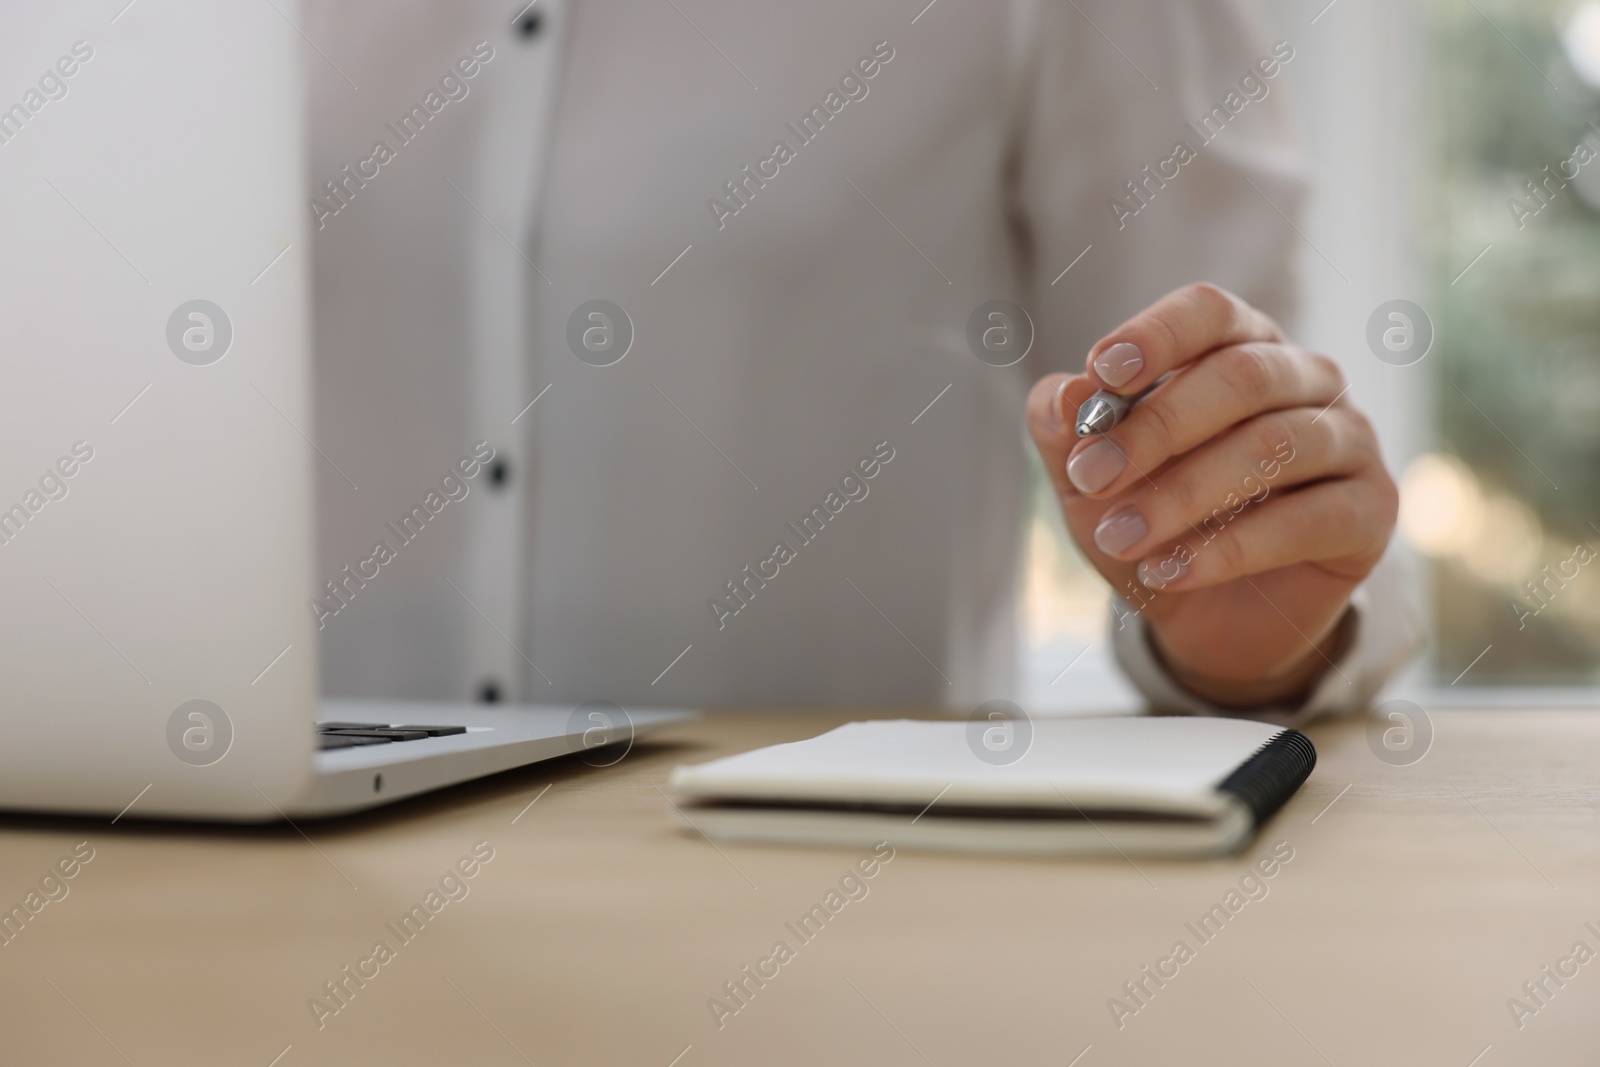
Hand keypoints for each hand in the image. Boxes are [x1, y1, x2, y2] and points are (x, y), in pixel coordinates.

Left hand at [1026, 284, 1397, 708]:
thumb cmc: (1153, 520)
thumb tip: (1064, 394)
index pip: (1209, 313)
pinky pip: (1308, 518)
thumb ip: (1067, 432)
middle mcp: (1307, 379)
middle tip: (1092, 477)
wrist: (1206, 617)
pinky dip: (1229, 549)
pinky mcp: (1371, 511)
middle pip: (1242, 376)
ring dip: (1185, 495)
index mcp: (1240, 347)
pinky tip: (1168, 572)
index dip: (1159, 334)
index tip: (1101, 370)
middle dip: (1156, 428)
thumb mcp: (1090, 482)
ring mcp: (1350, 439)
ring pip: (1276, 445)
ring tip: (1120, 539)